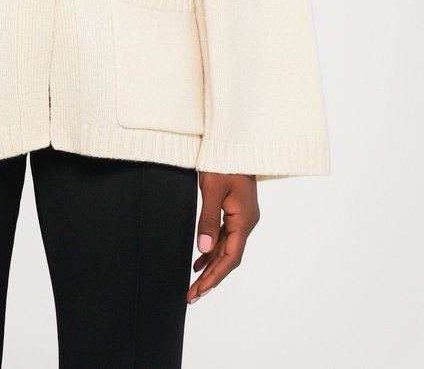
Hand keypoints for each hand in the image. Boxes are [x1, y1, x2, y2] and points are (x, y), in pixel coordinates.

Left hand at [187, 172, 259, 304]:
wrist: (236, 141)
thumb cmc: (225, 160)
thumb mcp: (212, 188)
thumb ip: (208, 219)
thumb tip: (203, 248)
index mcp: (244, 220)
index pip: (230, 258)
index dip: (214, 277)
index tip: (199, 291)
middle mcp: (246, 221)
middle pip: (229, 258)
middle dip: (211, 278)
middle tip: (192, 296)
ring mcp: (242, 216)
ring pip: (226, 249)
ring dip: (211, 266)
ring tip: (194, 284)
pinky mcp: (235, 210)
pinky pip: (225, 237)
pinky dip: (212, 250)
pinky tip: (200, 259)